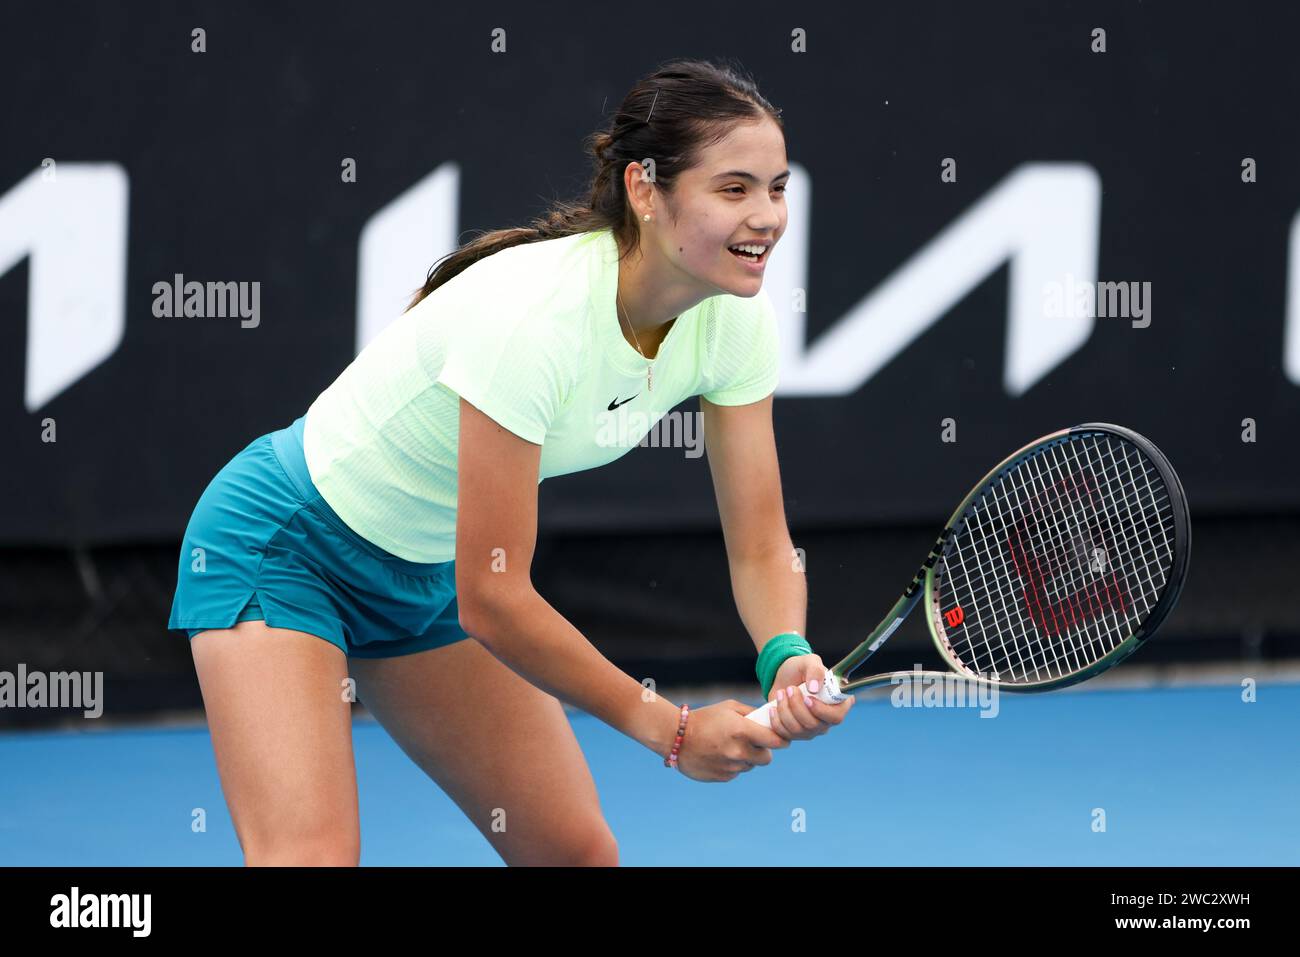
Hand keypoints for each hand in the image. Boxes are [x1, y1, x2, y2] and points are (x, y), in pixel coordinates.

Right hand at [673, 700, 788, 782]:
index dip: (782, 741)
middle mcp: (739, 751)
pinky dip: (732, 766)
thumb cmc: (704, 718)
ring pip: (750, 766)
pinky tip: (719, 755)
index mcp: (742, 731)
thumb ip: (751, 713)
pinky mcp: (722, 777)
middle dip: (763, 751)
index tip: (782, 740)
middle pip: (767, 758)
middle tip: (753, 744)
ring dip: (746, 758)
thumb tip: (769, 719)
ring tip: (729, 747)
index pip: (776, 742)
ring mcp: (731, 766)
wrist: (676, 737)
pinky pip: (736, 773)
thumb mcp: (728, 707)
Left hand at [765, 654, 855, 741]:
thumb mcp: (809, 661)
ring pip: (797, 730)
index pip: (836, 717)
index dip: (821, 711)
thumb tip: (814, 689)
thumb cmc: (801, 668)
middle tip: (790, 688)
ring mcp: (811, 729)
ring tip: (781, 693)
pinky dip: (776, 720)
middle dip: (797, 706)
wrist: (784, 677)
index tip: (807, 698)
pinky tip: (773, 707)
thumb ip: (815, 670)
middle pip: (814, 725)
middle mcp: (827, 720)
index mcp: (837, 703)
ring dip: (785, 710)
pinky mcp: (796, 734)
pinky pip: (785, 735)